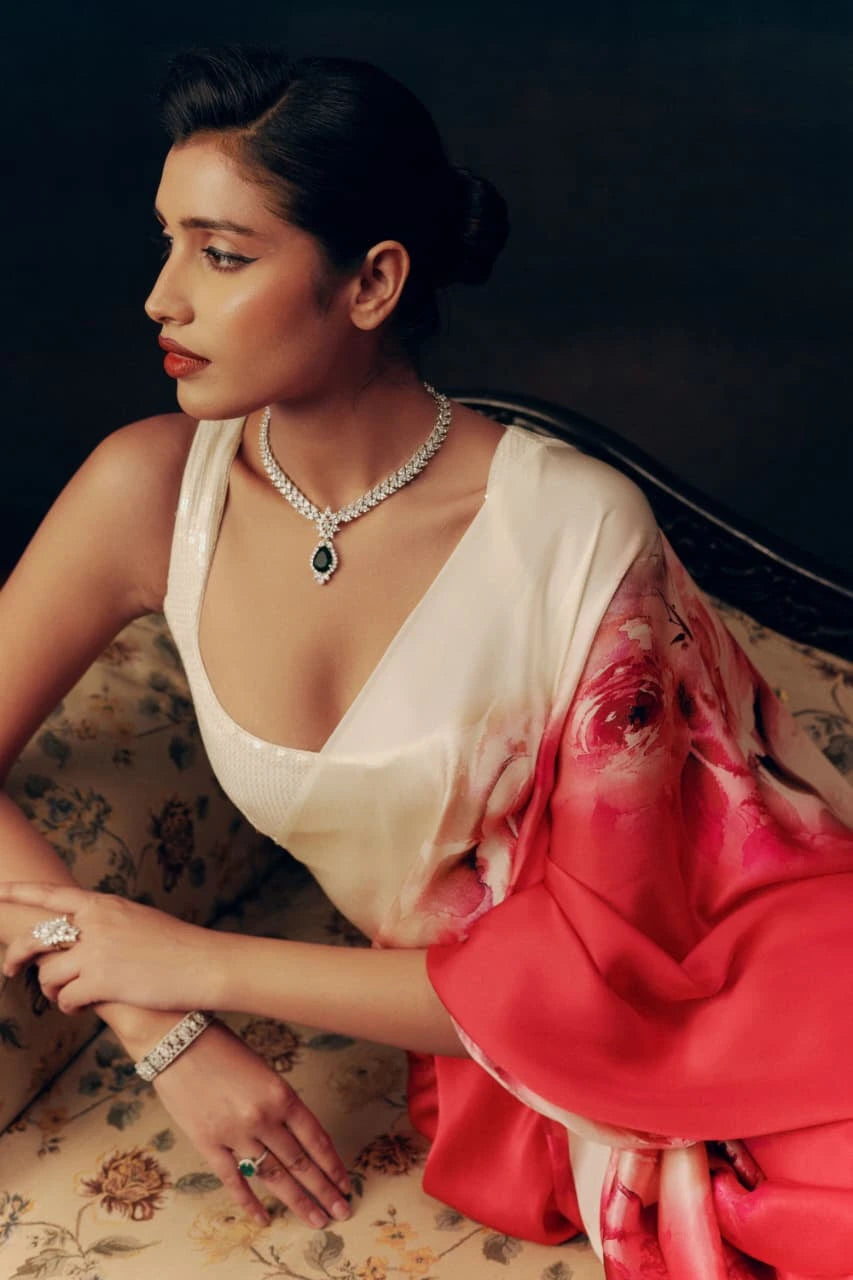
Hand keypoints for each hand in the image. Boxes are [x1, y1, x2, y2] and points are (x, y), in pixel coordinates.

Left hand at [0, 882, 212, 1012]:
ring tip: (66, 998)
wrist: (205, 963)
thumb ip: (109, 923)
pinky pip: (67, 998)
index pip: (53, 895)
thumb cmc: (179, 946)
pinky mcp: (102, 980)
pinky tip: (81, 1008)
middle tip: (9, 969)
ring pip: (48, 974)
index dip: (21, 893)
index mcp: (105, 905)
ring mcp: (97, 951)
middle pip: (37, 937)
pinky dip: (69, 1007)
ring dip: (52, 990)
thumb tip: (85, 935)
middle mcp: (96, 923)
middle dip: (15, 954)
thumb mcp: (140, 921)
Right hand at [144, 1017, 351, 1228]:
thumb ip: (280, 1103)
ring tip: (316, 1220)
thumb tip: (297, 1137)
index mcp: (281, 1094)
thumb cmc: (223, 1049)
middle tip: (341, 1212)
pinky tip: (264, 1218)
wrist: (176, 1041)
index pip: (315, 1138)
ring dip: (297, 1201)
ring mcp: (234, 1133)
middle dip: (323, 1190)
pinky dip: (249, 1202)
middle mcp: (262, 1117)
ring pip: (273, 1176)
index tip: (345, 1183)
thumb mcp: (263, 1070)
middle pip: (299, 1162)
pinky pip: (233, 1180)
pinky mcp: (208, 1144)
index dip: (332, 1164)